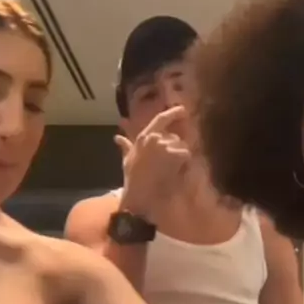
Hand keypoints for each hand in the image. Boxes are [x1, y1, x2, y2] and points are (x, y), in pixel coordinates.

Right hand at [114, 106, 190, 224]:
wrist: (140, 194)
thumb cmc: (132, 179)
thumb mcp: (127, 159)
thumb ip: (125, 146)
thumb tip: (117, 138)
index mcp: (143, 137)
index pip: (160, 120)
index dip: (173, 113)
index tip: (182, 109)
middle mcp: (156, 138)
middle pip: (174, 138)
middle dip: (174, 149)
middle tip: (168, 164)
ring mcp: (167, 146)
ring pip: (181, 146)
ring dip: (179, 157)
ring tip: (170, 170)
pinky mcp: (176, 155)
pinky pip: (186, 155)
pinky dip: (184, 163)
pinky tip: (175, 171)